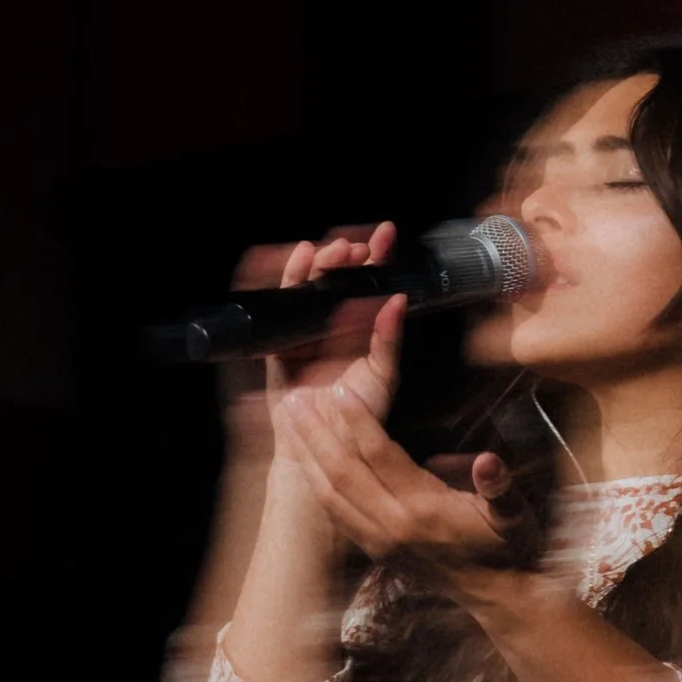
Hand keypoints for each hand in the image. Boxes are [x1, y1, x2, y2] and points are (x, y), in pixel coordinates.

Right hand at [221, 226, 395, 462]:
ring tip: (337, 250)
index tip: (386, 235)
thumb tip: (398, 299)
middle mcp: (334, 325)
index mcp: (361, 329)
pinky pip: (284, 302)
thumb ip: (389, 339)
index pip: (370, 284)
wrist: (327, 446)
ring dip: (324, 262)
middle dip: (349, 257)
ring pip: (313, 284)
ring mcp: (307, 330)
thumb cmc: (359, 416)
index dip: (377, 258)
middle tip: (360, 249)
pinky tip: (302, 256)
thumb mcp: (384, 375)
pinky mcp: (283, 339)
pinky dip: (291, 277)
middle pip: (339, 278)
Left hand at [275, 301, 518, 574]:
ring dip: (304, 455)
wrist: (497, 596)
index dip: (358, 423)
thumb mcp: (516, 516)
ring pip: (330, 493)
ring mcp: (377, 540)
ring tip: (285, 419)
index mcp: (424, 511)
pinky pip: (333, 511)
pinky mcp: (372, 548)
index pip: (381, 459)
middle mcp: (392, 527)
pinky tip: (299, 457)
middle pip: (342, 474)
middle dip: (315, 434)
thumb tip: (489, 463)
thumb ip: (501, 488)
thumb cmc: (509, 547)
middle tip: (293, 398)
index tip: (337, 390)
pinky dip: (312, 481)